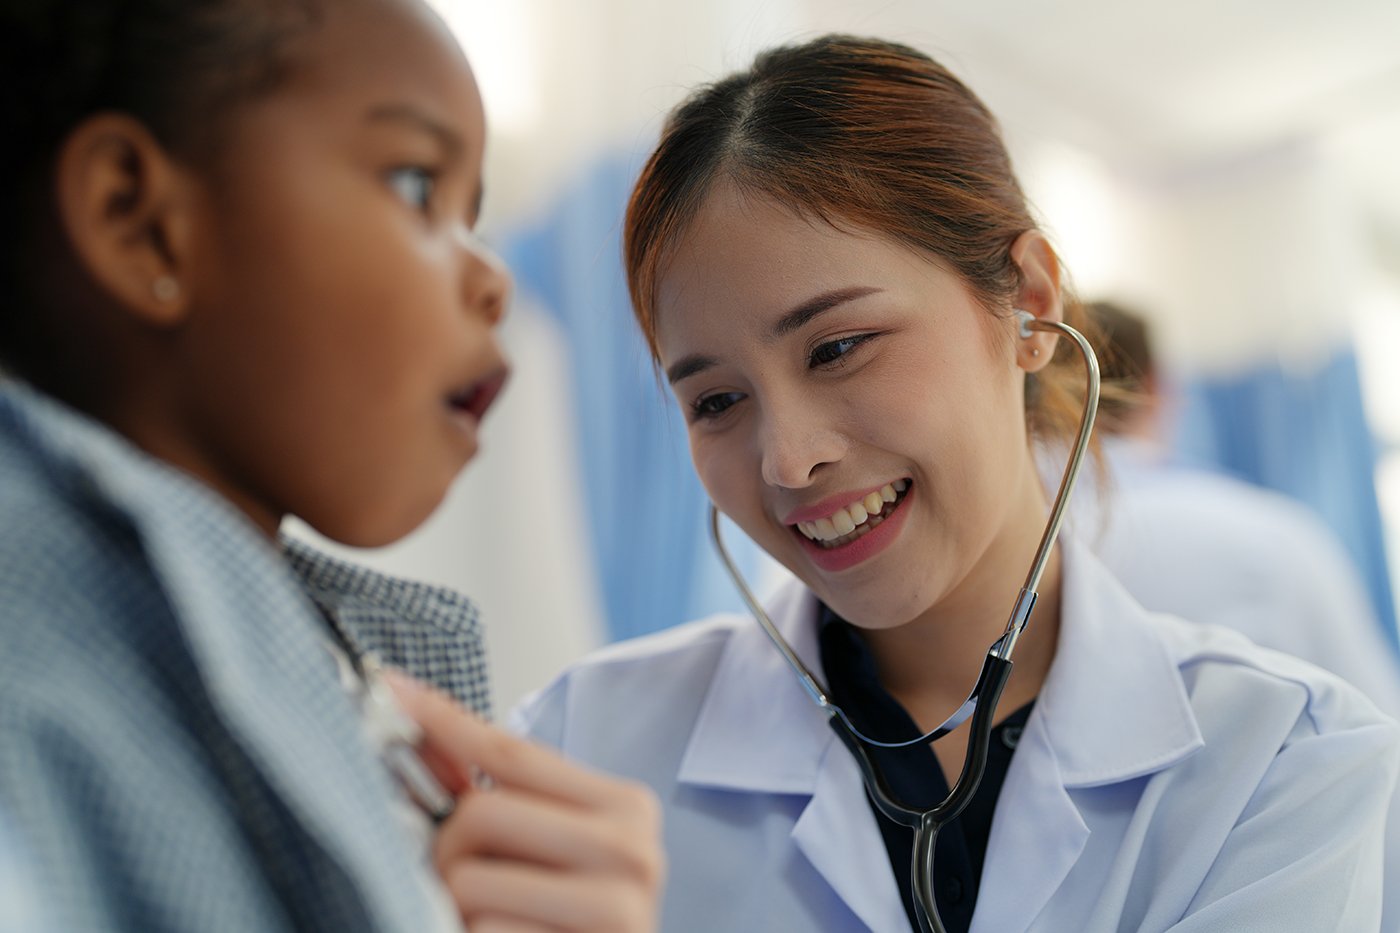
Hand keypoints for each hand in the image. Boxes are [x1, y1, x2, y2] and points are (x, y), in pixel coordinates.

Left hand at [386, 672, 663, 932]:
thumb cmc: (572, 918)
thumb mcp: (550, 848)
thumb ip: (497, 793)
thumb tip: (418, 727)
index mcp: (627, 808)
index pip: (513, 752)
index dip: (443, 722)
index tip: (389, 690)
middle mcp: (634, 852)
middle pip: (483, 814)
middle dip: (451, 850)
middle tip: (465, 879)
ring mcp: (618, 911)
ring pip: (470, 881)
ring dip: (459, 909)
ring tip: (492, 921)